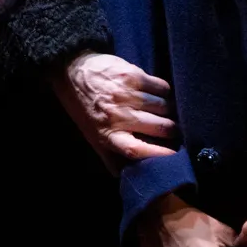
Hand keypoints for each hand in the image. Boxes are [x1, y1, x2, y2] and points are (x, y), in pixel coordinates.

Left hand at [50, 51, 177, 172]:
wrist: (71, 71)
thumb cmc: (82, 108)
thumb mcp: (91, 136)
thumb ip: (109, 157)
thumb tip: (124, 175)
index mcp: (108, 134)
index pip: (137, 150)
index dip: (159, 154)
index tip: (174, 154)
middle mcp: (119, 115)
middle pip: (159, 127)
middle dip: (172, 130)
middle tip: (175, 130)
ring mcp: (127, 94)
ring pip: (164, 106)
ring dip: (170, 111)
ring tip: (168, 112)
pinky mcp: (132, 75)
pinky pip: (162, 87)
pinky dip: (166, 92)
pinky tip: (162, 95)